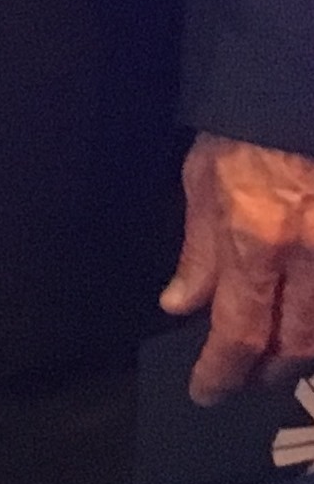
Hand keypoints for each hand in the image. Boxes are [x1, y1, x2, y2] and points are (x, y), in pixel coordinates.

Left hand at [163, 132, 313, 403]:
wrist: (296, 90)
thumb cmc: (246, 130)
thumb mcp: (203, 181)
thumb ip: (199, 250)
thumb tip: (182, 305)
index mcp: (258, 240)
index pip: (240, 331)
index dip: (223, 372)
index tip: (206, 392)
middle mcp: (310, 255)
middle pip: (298, 345)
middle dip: (270, 371)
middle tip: (246, 378)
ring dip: (305, 353)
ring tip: (280, 357)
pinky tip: (305, 321)